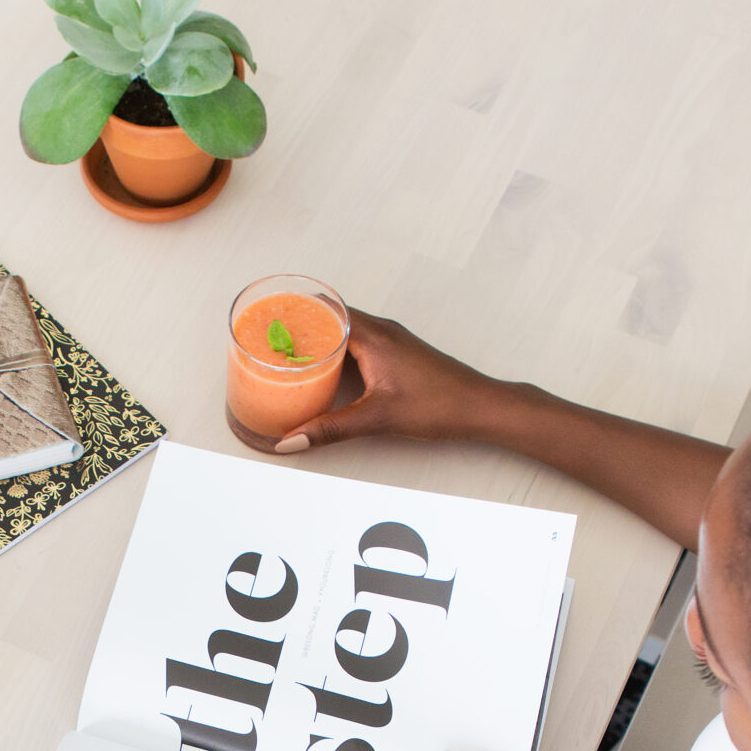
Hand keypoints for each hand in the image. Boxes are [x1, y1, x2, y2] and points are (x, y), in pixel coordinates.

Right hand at [279, 310, 508, 452]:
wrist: (480, 407)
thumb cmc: (440, 404)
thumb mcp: (377, 419)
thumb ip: (330, 429)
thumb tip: (292, 441)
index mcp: (374, 336)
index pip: (326, 309)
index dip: (297, 312)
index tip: (270, 317)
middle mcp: (382, 331)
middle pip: (332, 317)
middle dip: (302, 326)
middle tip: (271, 338)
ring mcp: (391, 341)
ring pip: (346, 331)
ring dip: (321, 339)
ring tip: (292, 354)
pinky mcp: (397, 355)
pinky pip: (359, 343)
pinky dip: (338, 351)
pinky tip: (328, 371)